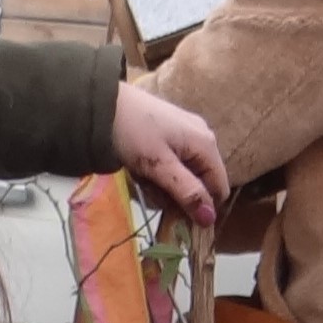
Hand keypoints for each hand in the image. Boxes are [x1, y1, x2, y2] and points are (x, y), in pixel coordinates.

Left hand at [111, 82, 226, 225]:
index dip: (202, 207)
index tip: (177, 215)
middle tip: (150, 190)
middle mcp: (202, 138)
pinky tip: (140, 166)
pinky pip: (171, 164)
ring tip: (141, 175)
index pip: (219, 188)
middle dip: (175, 194)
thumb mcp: (159, 167)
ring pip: (183, 176)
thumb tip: (210, 219)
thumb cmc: (133, 133)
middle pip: (200, 183)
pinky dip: (157, 171)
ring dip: (162, 184)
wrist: (102, 104)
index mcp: (206, 144)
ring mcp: (186, 135)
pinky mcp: (170, 134)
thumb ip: (186, 192)